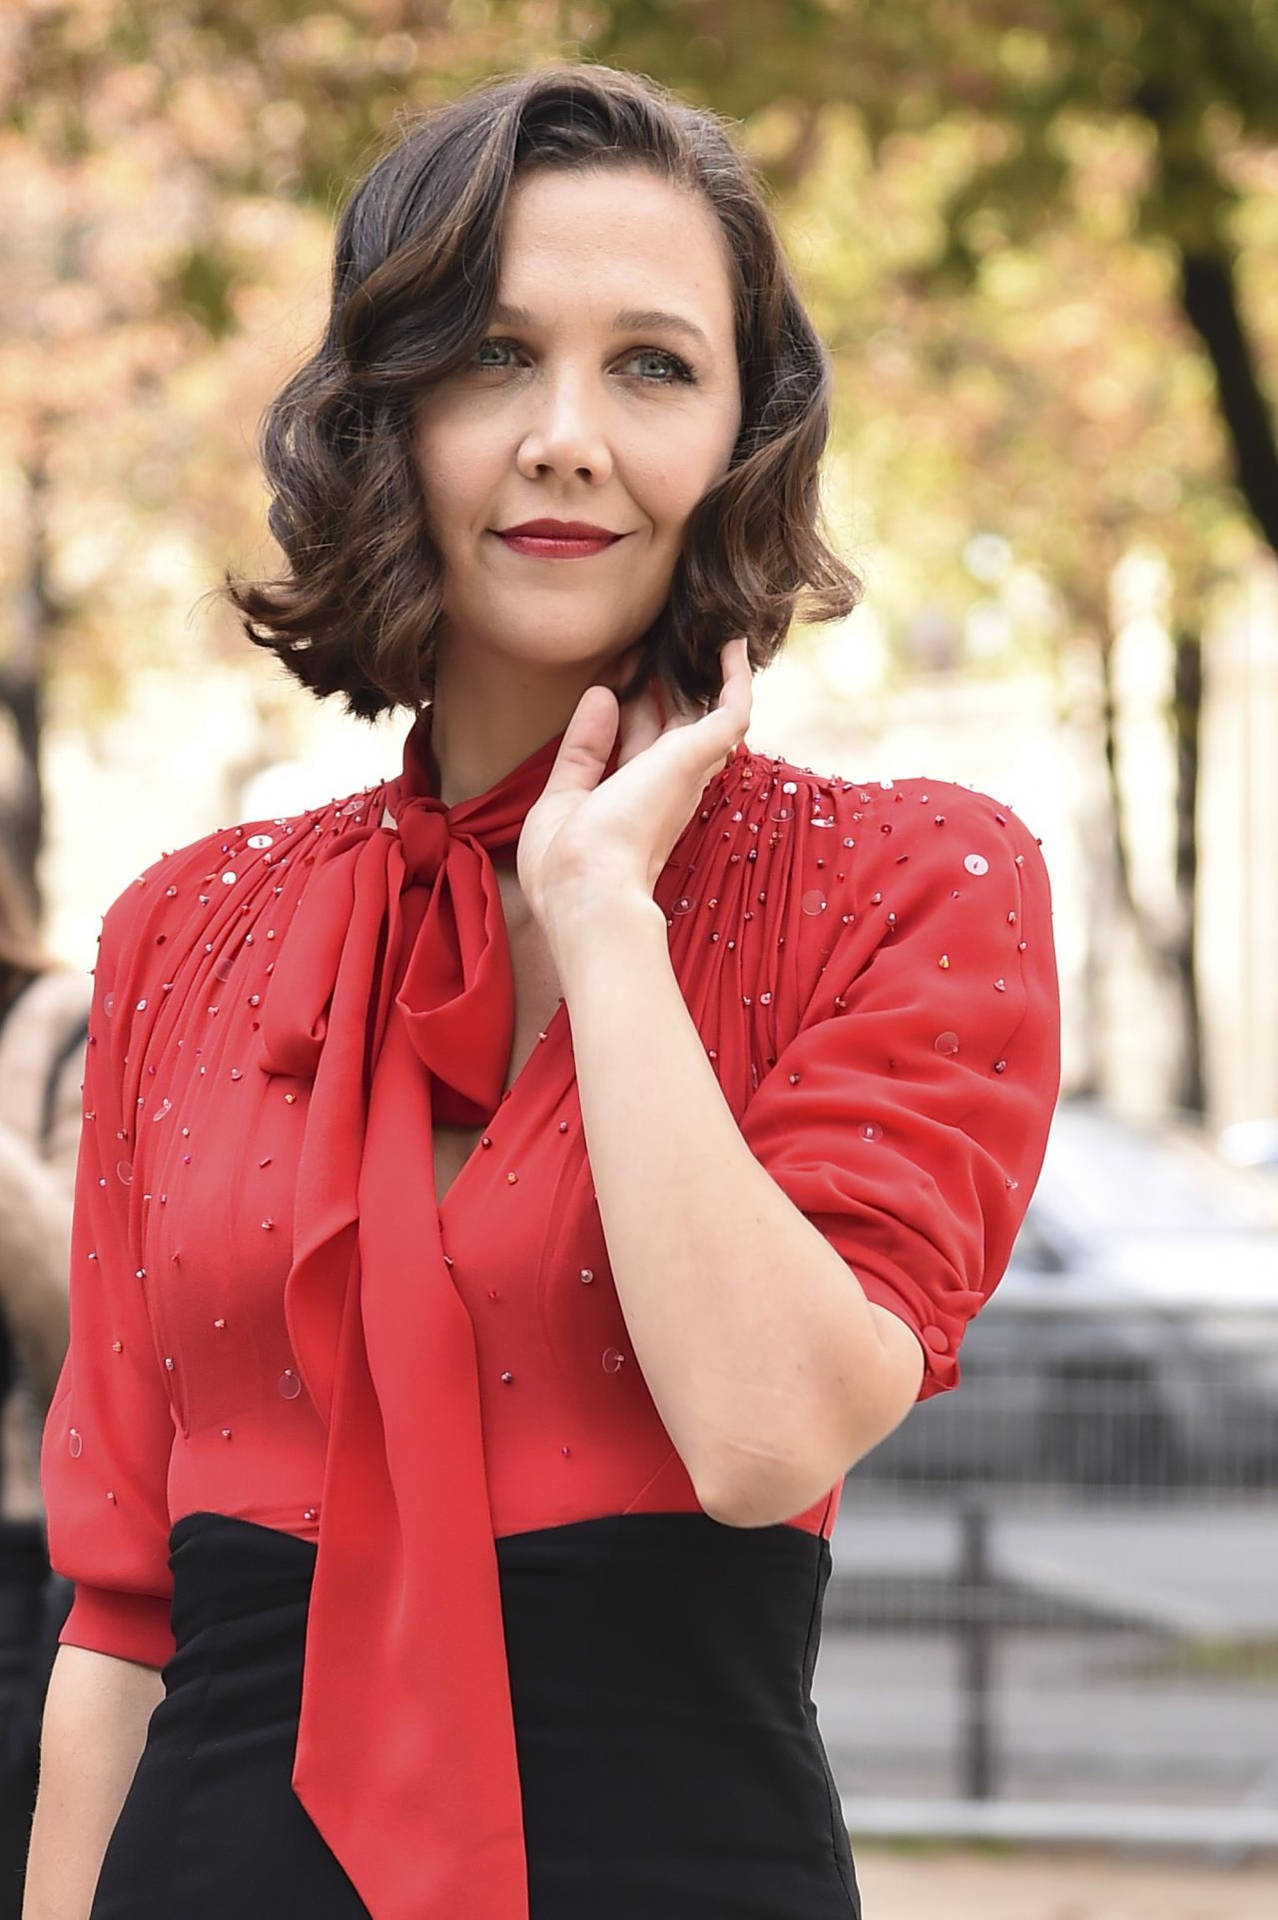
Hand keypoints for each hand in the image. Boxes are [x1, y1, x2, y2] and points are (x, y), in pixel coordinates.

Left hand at [517, 635, 752, 931]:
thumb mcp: (561, 797)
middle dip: (655, 683)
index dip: (626, 708)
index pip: (634, 747)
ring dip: (691, 672)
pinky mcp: (699, 754)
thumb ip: (582, 751)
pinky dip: (735, 677)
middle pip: (666, 724)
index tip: (611, 675)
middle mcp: (664, 788)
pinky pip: (731, 709)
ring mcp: (685, 771)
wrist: (588, 886)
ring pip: (699, 711)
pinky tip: (730, 642)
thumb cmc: (567, 862)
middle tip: (642, 642)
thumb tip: (601, 696)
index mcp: (631, 804)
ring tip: (684, 630)